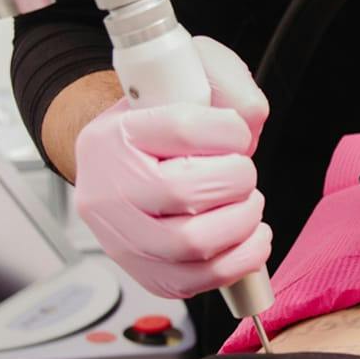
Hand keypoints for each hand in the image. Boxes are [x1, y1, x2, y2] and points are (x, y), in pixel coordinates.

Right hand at [73, 36, 271, 299]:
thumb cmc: (158, 120)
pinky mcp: (144, 272)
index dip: (228, 130)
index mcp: (114, 134)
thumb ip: (224, 82)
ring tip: (247, 203)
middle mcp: (108, 189)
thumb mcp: (187, 76)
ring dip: (241, 221)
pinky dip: (240, 261)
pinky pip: (196, 281)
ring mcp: (122, 238)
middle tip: (241, 172)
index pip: (181, 127)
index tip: (236, 131)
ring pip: (192, 242)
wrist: (120, 160)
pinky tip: (251, 237)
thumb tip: (248, 118)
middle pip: (184, 190)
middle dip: (236, 179)